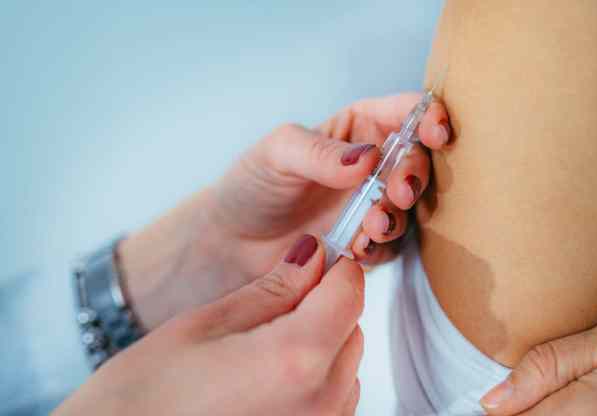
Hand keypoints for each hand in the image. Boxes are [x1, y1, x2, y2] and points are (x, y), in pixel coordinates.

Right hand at [56, 235, 364, 415]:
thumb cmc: (144, 396)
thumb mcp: (205, 325)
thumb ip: (272, 289)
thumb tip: (312, 256)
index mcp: (295, 359)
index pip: (350, 292)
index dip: (335, 268)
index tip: (314, 260)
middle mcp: (320, 401)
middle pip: (352, 328)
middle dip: (325, 306)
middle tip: (277, 302)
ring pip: (346, 365)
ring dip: (322, 345)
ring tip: (263, 347)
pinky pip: (334, 399)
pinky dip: (315, 380)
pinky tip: (268, 379)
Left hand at [120, 93, 449, 329]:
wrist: (232, 243)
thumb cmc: (253, 185)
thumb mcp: (277, 153)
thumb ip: (320, 152)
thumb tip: (368, 157)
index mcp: (359, 128)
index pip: (404, 113)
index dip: (428, 118)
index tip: (435, 133)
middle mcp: (373, 165)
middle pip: (417, 161)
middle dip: (414, 175)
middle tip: (397, 191)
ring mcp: (373, 205)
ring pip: (410, 207)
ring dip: (397, 215)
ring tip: (371, 225)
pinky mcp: (368, 243)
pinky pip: (391, 245)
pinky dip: (381, 247)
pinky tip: (358, 248)